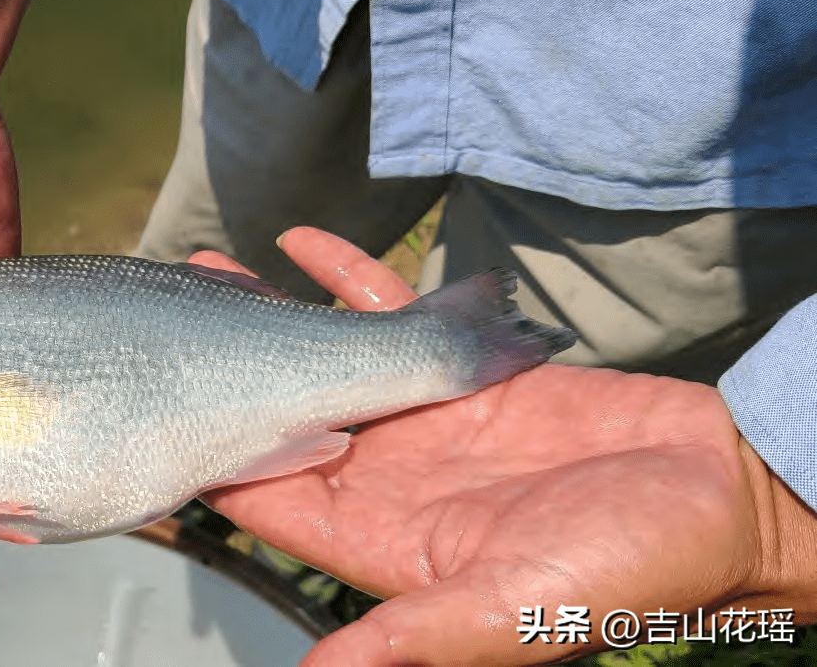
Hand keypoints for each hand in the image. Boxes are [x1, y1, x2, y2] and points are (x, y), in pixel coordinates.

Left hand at [193, 227, 816, 665]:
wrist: (723, 499)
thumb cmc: (631, 571)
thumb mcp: (513, 608)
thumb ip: (413, 635)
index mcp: (378, 537)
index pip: (266, 492)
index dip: (205, 453)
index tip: (146, 407)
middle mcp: (386, 476)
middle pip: (276, 413)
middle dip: (217, 367)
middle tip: (157, 314)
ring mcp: (421, 421)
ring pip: (322, 355)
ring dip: (265, 313)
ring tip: (205, 267)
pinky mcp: (464, 374)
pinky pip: (392, 313)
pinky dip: (347, 278)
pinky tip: (298, 243)